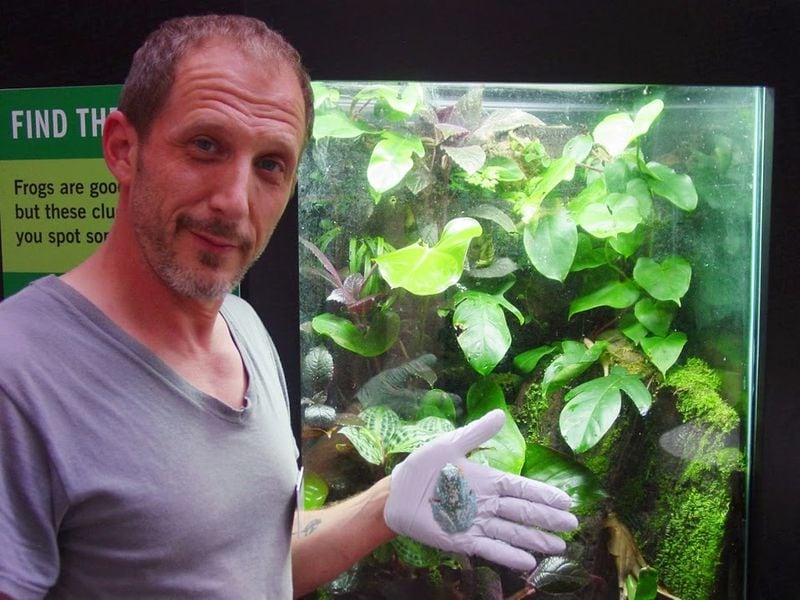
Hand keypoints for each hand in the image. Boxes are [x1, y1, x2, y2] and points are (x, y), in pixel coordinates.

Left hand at [384, 409, 577, 569]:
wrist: (397, 493)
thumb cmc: (422, 466)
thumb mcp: (449, 444)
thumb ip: (476, 432)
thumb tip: (501, 414)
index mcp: (486, 479)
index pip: (521, 488)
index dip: (543, 495)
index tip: (566, 500)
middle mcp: (486, 503)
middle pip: (522, 512)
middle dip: (547, 518)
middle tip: (572, 525)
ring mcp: (476, 523)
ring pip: (512, 532)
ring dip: (535, 539)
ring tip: (559, 546)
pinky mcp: (463, 540)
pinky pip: (490, 548)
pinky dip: (509, 555)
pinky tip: (528, 562)